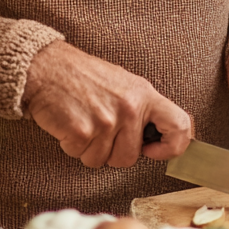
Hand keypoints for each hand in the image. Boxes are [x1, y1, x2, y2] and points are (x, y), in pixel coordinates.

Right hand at [23, 40, 191, 167]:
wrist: (47, 67)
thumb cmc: (84, 77)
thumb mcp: (124, 84)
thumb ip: (143, 110)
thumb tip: (159, 140)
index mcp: (145, 94)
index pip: (180, 126)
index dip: (172, 147)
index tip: (153, 150)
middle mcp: (130, 108)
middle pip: (129, 157)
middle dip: (112, 151)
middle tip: (99, 128)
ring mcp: (106, 120)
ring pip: (102, 161)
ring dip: (90, 149)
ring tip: (84, 122)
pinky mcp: (82, 131)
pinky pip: (81, 156)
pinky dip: (72, 146)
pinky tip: (70, 124)